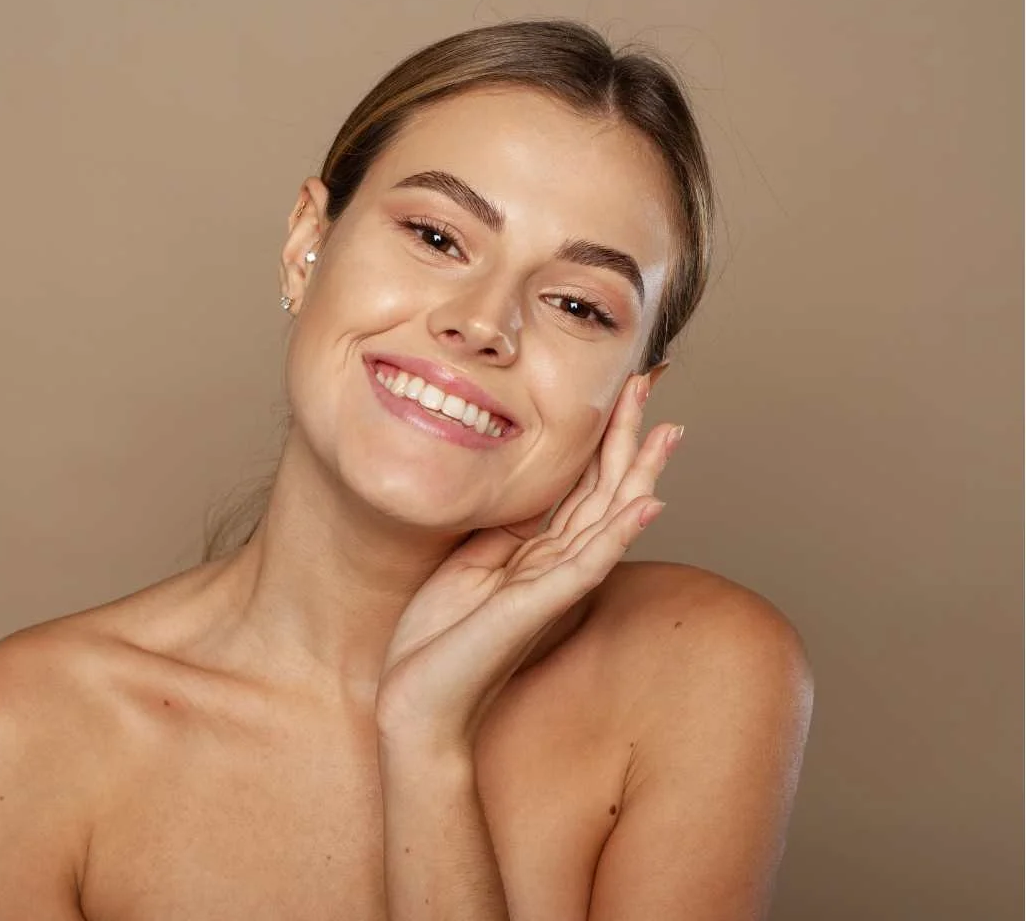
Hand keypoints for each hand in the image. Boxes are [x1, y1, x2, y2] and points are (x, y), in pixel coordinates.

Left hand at [375, 374, 683, 754]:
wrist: (418, 700)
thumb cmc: (438, 639)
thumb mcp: (468, 564)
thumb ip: (503, 532)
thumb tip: (524, 491)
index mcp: (535, 552)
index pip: (579, 485)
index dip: (600, 437)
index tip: (618, 391)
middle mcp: (553, 565)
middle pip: (603, 490)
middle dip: (627, 436)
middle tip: (651, 384)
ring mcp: (551, 585)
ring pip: (607, 517)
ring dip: (639, 471)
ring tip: (667, 429)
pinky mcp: (538, 605)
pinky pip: (587, 562)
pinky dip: (620, 532)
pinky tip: (649, 502)